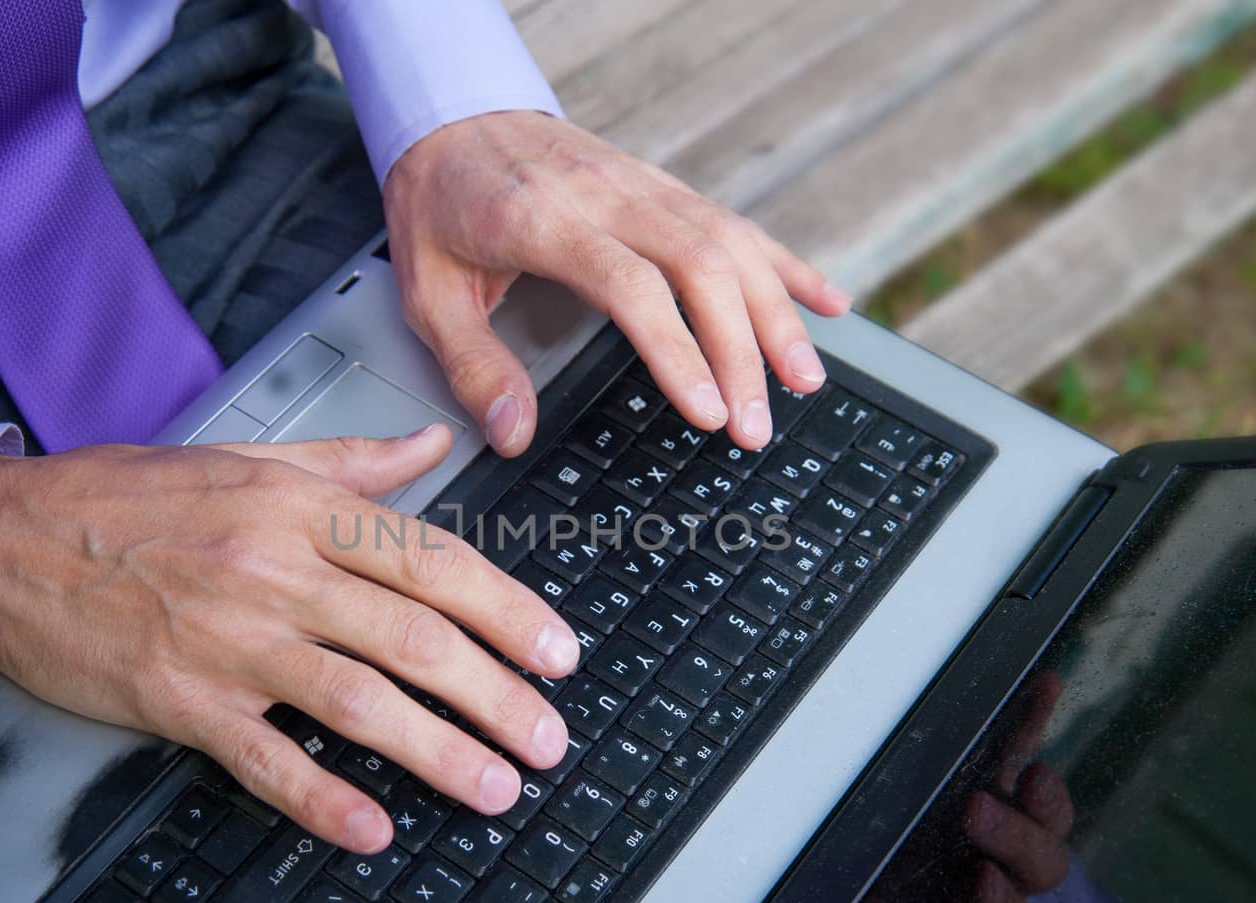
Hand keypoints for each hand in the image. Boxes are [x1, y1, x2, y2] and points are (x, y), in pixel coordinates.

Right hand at [0, 425, 578, 852]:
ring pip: (358, 700)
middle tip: (548, 738)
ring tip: (495, 788)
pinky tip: (373, 828)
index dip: (507, 611)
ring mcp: (229, 639)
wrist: (3, 539)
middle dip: (496, 695)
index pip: (433, 562)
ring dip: (438, 752)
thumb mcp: (247, 457)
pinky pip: (265, 757)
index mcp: (300, 509)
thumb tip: (434, 443)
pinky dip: (322, 798)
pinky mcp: (180, 700)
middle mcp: (276, 571)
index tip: (557, 652)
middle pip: (413, 639)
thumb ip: (352, 461)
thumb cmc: (126, 498)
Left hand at [382, 111, 852, 455]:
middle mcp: (609, 197)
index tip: (707, 412)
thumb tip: (512, 435)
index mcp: (546, 221)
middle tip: (756, 426)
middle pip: (702, 269)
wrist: (456, 114)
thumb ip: (472, 365)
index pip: (633, 286)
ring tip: (805, 383)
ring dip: (778, 316)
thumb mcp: (426, 292)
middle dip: (741, 353)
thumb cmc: (442, 204)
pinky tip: (828, 304)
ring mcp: (646, 187)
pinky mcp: (665, 187)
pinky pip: (740, 223)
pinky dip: (788, 265)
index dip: (679, 351)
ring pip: (733, 244)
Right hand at [827, 674, 1072, 902]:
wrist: (875, 883)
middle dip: (1014, 840)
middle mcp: (1002, 879)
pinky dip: (1035, 719)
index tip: (981, 880)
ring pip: (1046, 818)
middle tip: (974, 810)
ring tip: (1031, 772)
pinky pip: (1025, 749)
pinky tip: (1045, 685)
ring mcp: (1007, 828)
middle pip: (1039, 868)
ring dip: (1045, 797)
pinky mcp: (994, 780)